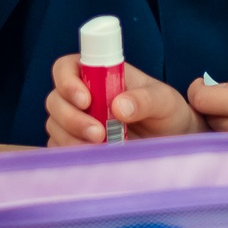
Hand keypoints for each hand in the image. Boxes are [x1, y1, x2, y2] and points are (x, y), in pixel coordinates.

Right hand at [45, 55, 203, 144]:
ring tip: (101, 148)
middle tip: (98, 134)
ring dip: (72, 139)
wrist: (174, 143)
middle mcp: (82, 96)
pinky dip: (71, 154)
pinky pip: (59, 149)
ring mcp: (76, 122)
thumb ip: (144, 99)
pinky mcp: (76, 146)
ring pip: (54, 126)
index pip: (66, 68)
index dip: (67, 81)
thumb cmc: (168, 113)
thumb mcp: (164, 100)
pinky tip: (92, 159)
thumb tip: (119, 107)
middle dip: (71, 118)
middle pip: (55, 100)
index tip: (86, 100)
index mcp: (98, 74)